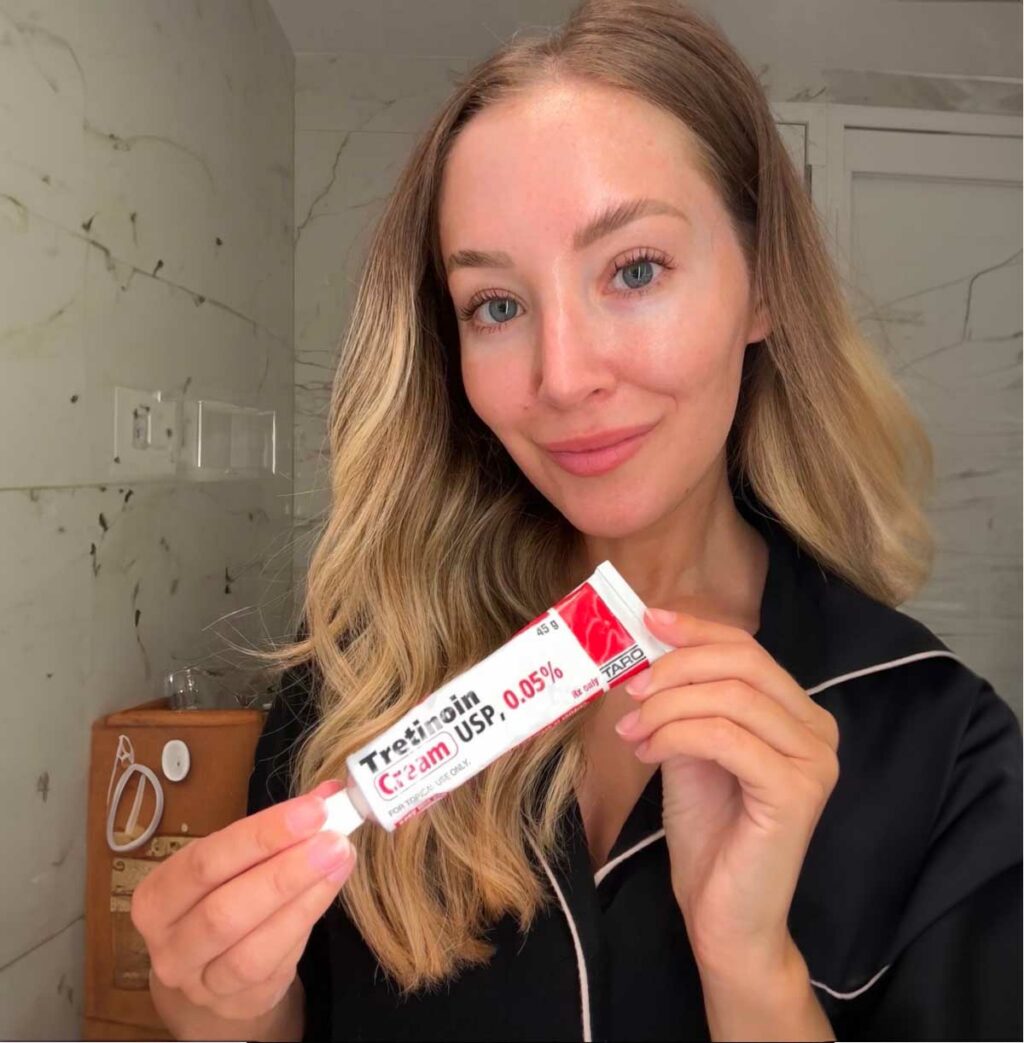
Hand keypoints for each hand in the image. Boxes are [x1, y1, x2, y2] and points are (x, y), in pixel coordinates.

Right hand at [131, 779, 354, 1021]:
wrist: (214, 965)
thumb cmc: (225, 893)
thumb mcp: (235, 859)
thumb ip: (276, 827)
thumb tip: (330, 793)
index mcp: (158, 896)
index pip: (205, 861)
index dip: (261, 835)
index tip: (312, 810)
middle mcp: (170, 945)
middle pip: (224, 910)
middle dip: (285, 870)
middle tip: (333, 838)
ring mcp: (201, 982)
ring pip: (249, 948)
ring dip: (301, 899)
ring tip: (340, 859)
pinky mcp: (237, 1003)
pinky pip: (273, 966)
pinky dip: (305, 922)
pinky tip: (328, 889)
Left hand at [615, 609, 839, 980]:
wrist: (725, 914)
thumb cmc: (708, 831)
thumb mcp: (689, 748)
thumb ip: (683, 702)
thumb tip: (649, 648)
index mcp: (796, 713)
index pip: (746, 648)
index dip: (695, 629)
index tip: (647, 620)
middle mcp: (816, 729)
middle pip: (742, 663)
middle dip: (675, 666)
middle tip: (629, 686)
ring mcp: (814, 760)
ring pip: (731, 698)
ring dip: (667, 705)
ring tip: (631, 729)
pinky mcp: (796, 791)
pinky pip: (725, 738)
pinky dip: (676, 735)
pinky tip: (648, 751)